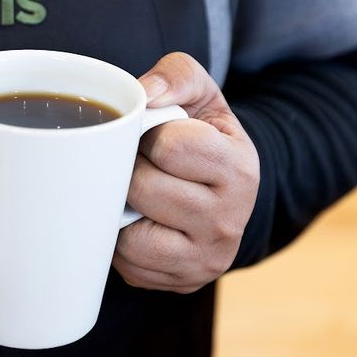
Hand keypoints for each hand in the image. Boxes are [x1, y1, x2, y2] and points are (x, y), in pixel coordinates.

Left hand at [112, 52, 259, 293]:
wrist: (218, 190)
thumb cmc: (197, 134)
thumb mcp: (198, 94)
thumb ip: (175, 76)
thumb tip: (142, 95)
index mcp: (238, 167)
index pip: (171, 146)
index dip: (148, 135)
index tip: (151, 136)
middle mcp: (229, 219)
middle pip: (144, 188)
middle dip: (128, 170)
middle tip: (134, 164)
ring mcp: (206, 257)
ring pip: (131, 234)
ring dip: (118, 209)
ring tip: (131, 193)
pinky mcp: (180, 281)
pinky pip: (126, 263)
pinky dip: (117, 241)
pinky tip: (132, 221)